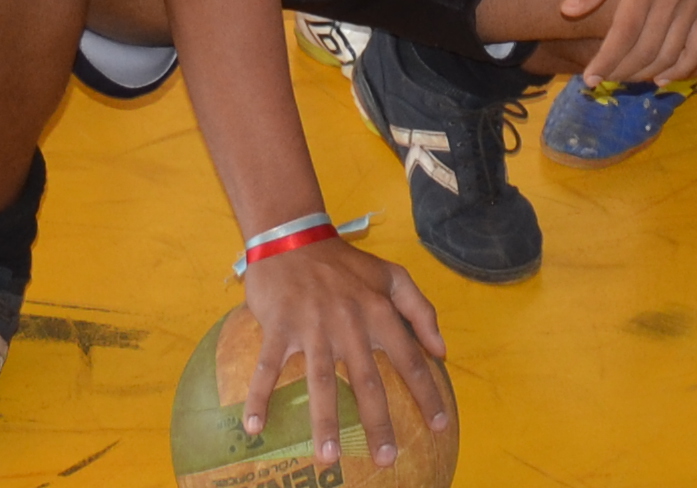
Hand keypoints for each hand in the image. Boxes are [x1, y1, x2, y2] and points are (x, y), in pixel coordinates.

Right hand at [237, 237, 451, 471]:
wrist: (293, 237)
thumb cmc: (345, 263)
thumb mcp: (392, 275)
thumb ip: (421, 310)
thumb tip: (442, 351)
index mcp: (379, 311)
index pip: (409, 359)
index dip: (426, 393)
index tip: (438, 426)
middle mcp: (349, 322)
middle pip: (366, 380)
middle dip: (377, 422)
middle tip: (385, 459)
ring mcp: (312, 326)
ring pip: (320, 380)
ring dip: (324, 420)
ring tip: (329, 456)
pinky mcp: (279, 326)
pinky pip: (267, 367)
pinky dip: (259, 395)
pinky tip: (254, 426)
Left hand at [560, 0, 696, 87]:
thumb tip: (567, 10)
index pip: (624, 34)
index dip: (606, 61)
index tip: (589, 79)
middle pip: (646, 50)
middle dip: (621, 72)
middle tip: (602, 79)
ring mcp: (696, 4)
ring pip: (670, 55)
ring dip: (645, 73)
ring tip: (625, 77)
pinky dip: (681, 69)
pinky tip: (663, 77)